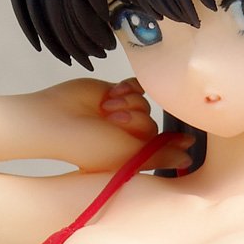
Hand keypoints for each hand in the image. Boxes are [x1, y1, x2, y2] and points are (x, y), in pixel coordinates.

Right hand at [28, 78, 192, 169]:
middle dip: (132, 117)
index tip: (128, 133)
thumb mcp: (127, 155)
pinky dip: (126, 89)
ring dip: (126, 102)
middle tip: (111, 120)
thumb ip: (161, 154)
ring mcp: (124, 113)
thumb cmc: (86, 145)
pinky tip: (109, 95)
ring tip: (105, 109)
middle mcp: (131, 135)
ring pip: (145, 101)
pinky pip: (137, 86)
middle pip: (152, 119)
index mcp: (134, 154)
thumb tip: (189, 158)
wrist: (54, 119)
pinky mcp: (116, 93)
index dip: (145, 134)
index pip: (160, 142)